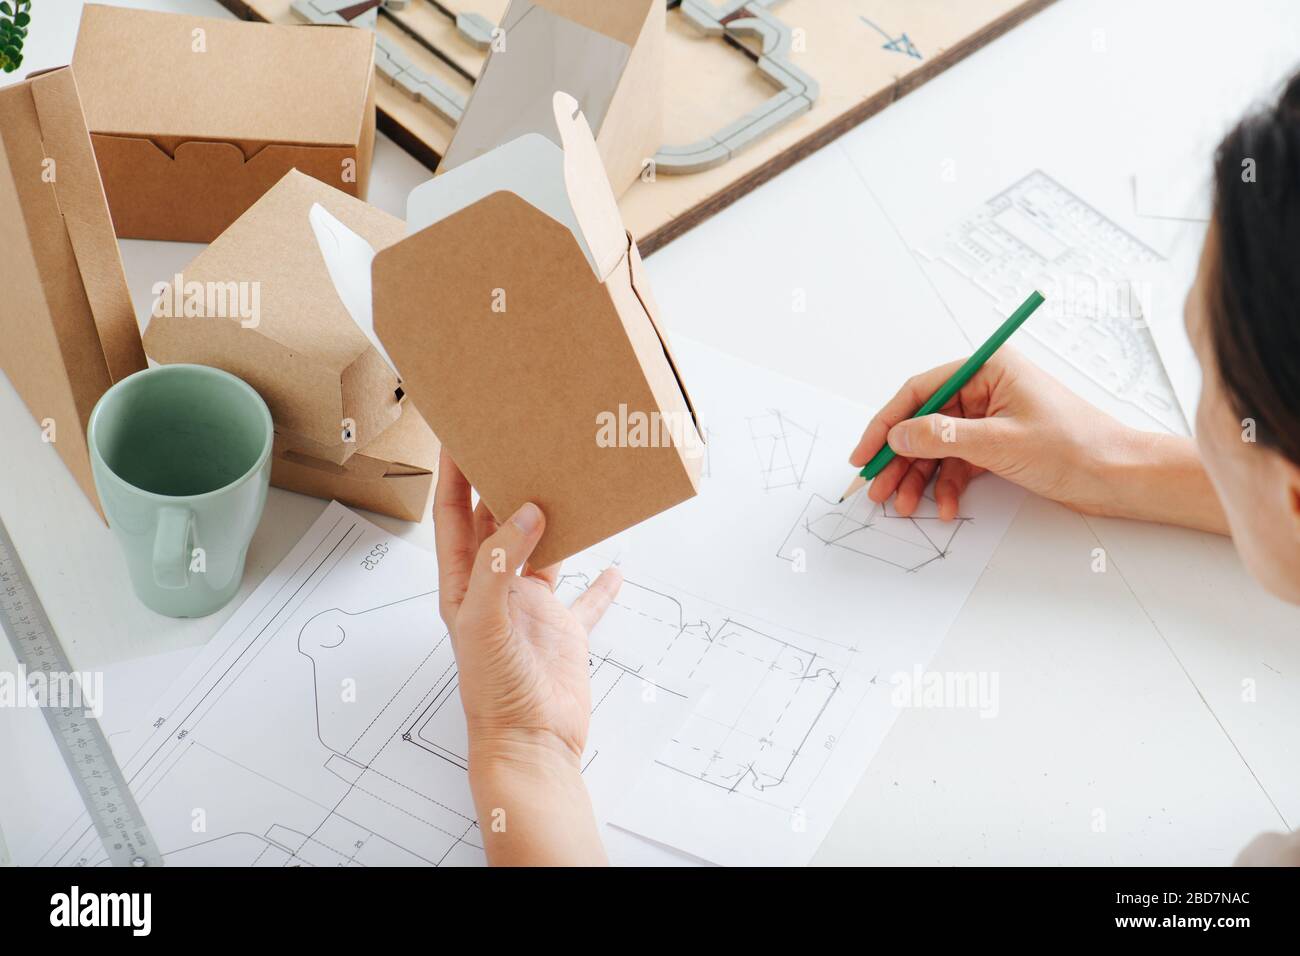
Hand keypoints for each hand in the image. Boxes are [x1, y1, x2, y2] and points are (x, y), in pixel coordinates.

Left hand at [433, 453, 622, 864]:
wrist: (531, 745)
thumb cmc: (494, 694)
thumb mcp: (484, 623)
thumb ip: (501, 565)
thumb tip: (525, 514)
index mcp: (464, 585)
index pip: (454, 517)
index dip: (453, 476)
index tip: (459, 434)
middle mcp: (497, 590)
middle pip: (497, 523)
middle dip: (504, 483)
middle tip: (519, 442)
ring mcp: (531, 608)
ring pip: (542, 549)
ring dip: (553, 518)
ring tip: (566, 482)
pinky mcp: (564, 629)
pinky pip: (585, 599)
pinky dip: (599, 582)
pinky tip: (613, 564)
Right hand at [850, 350, 1227, 533]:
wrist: (1119, 477)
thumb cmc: (1075, 448)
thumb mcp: (1000, 442)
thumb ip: (943, 437)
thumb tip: (898, 436)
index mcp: (989, 369)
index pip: (920, 390)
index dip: (887, 422)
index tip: (866, 452)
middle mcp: (986, 389)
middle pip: (924, 421)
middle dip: (900, 458)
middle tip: (878, 488)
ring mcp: (991, 418)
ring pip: (938, 447)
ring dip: (919, 478)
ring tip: (904, 506)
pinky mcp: (999, 445)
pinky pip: (959, 463)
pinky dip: (947, 486)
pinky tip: (944, 507)